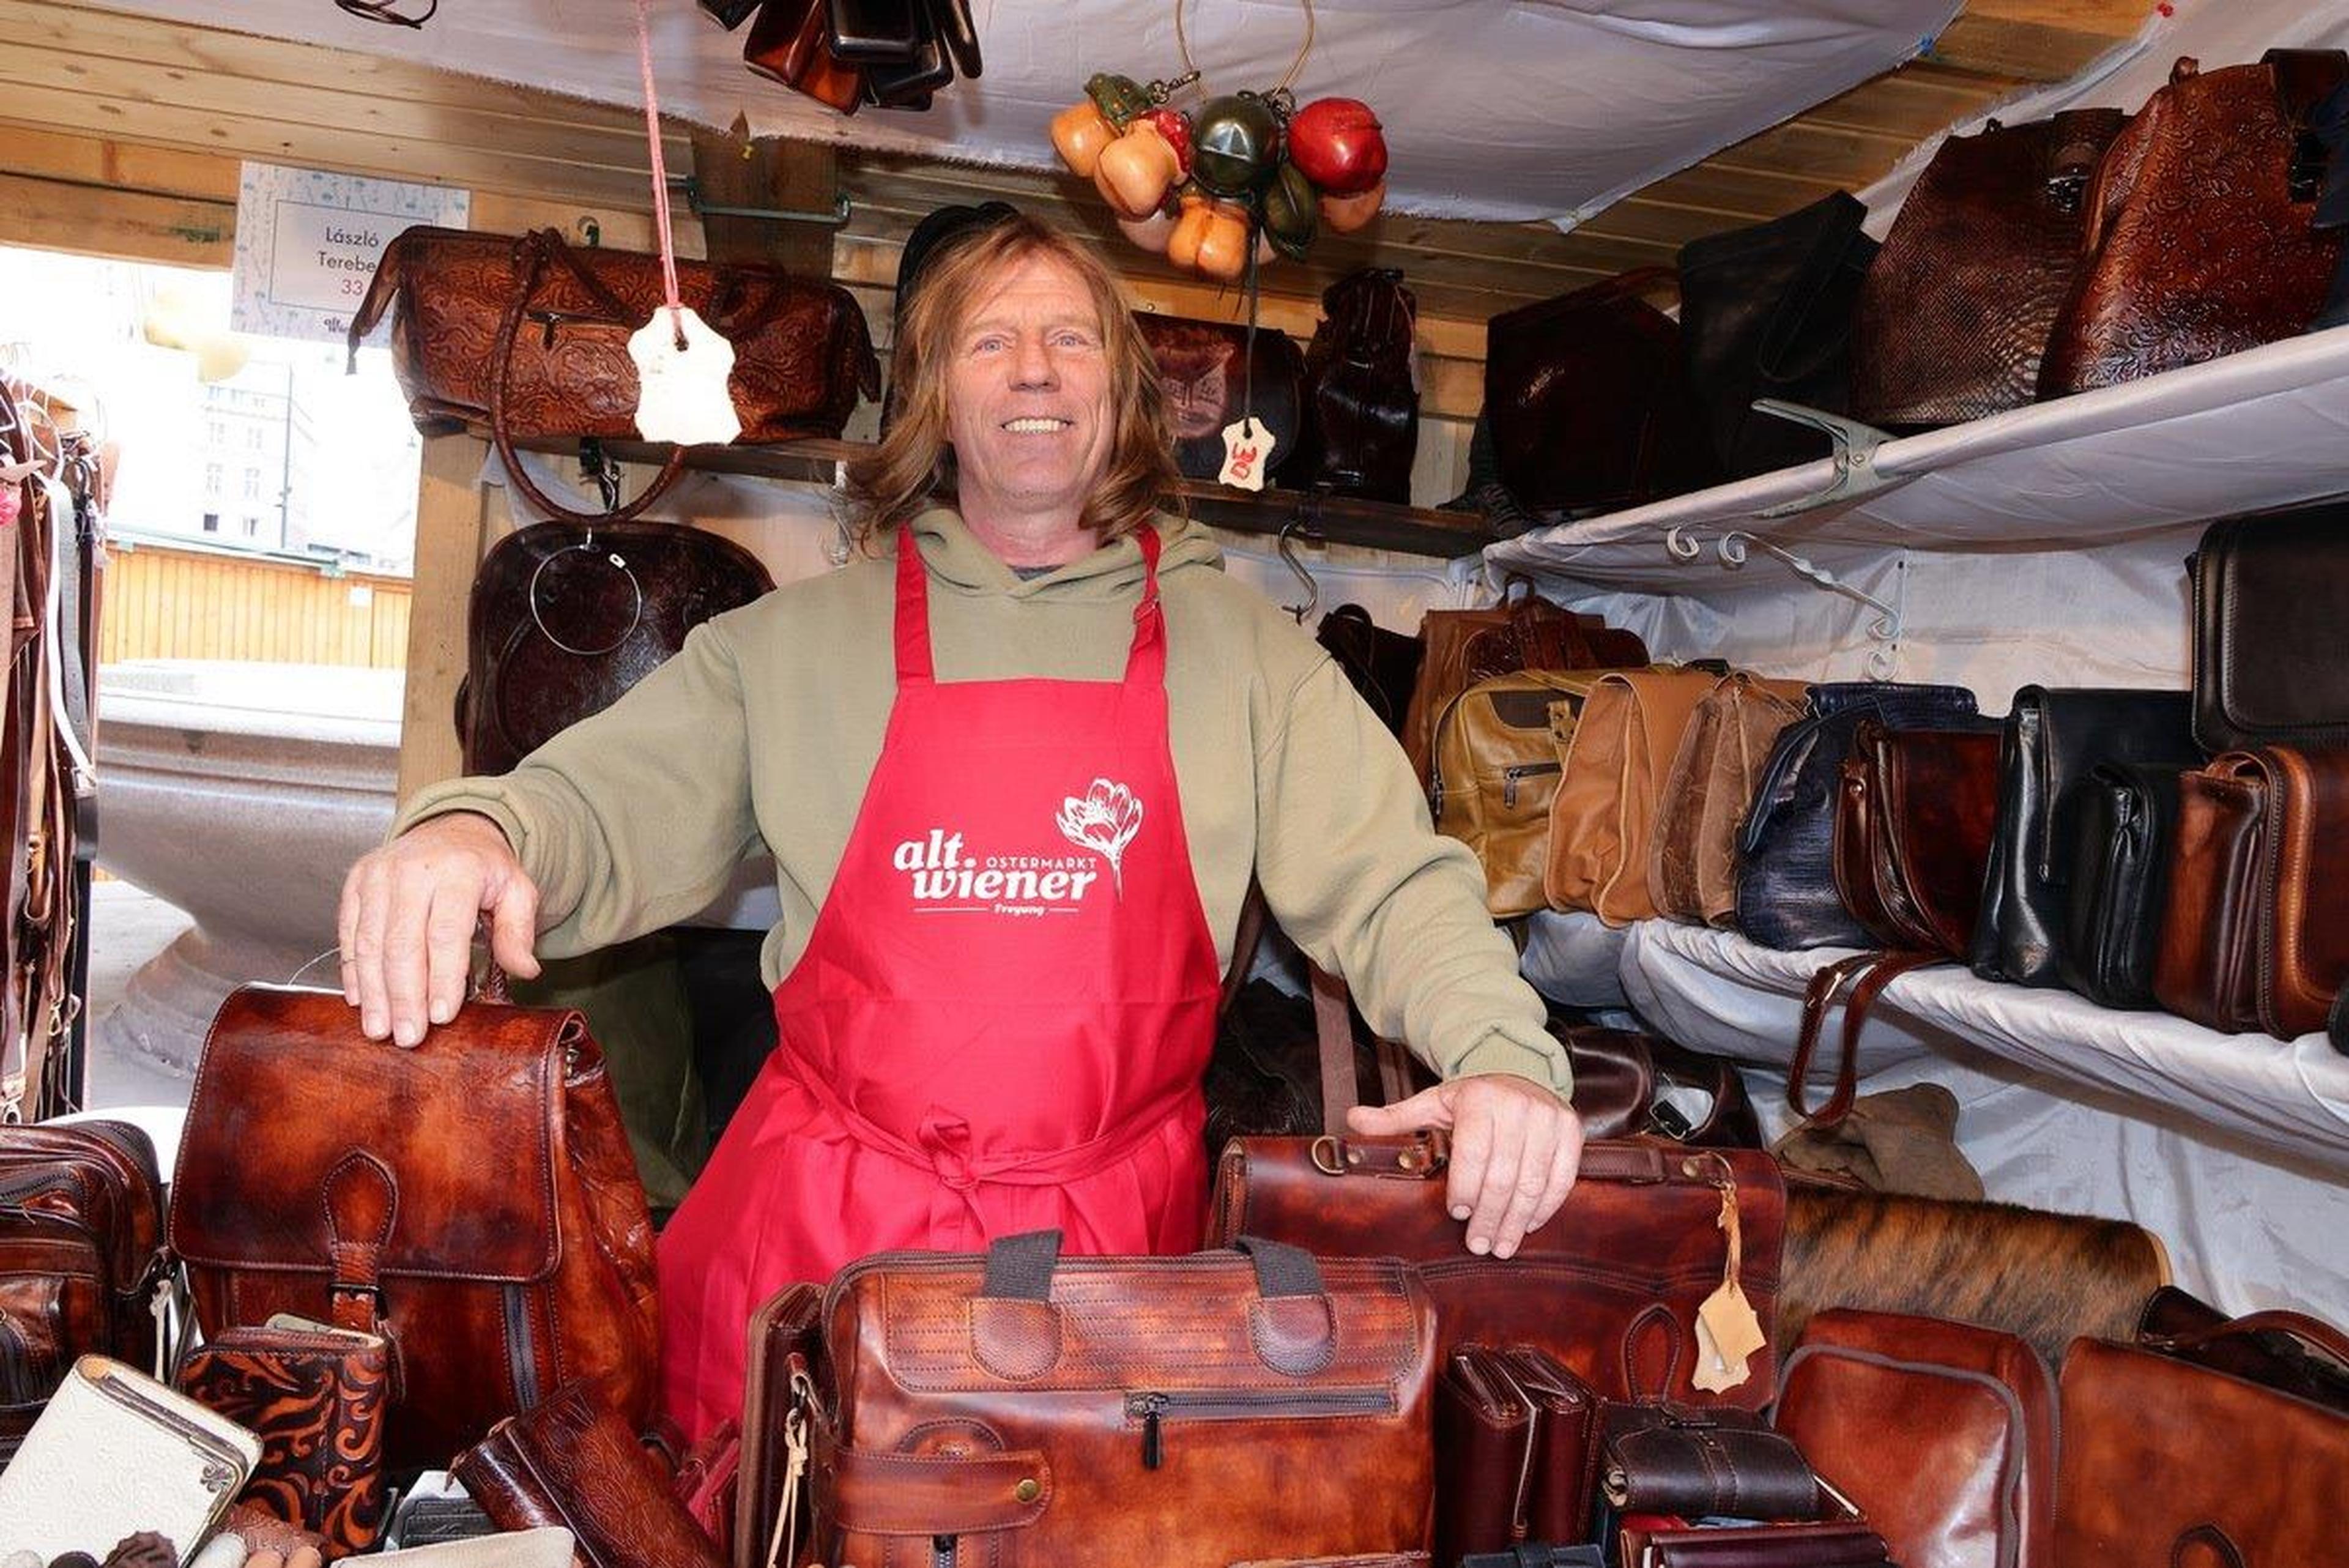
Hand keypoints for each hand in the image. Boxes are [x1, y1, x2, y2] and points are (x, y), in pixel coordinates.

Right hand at [336, 812, 541, 1046]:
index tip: (443, 1017)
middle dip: (405, 996)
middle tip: (409, 1035)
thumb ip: (519, 931)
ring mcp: (377, 875)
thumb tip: (526, 970)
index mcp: (457, 870)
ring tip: (381, 1030)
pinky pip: (350, 933)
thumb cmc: (485, 868)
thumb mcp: (517, 890)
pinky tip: (362, 1001)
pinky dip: (354, 971)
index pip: (446, 933)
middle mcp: (411, 870)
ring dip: (375, 992)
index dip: (443, 978)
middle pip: (403, 943)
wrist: (451, 829)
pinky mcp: (355, 883)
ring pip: (370, 942)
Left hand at [1345, 1074, 1583, 1259]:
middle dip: (1490, 1216)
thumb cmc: (1471, 1097)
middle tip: (1479, 1245)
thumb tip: (1352, 1120)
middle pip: (1503, 1174)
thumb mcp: (1432, 1102)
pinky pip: (1562, 1178)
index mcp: (1478, 1098)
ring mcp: (1548, 1119)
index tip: (1456, 1214)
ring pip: (1533, 1181)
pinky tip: (1529, 1224)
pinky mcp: (1572, 1131)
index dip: (1464, 1188)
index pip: (1472, 1152)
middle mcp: (1517, 1106)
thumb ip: (1395, 1117)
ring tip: (1503, 1245)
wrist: (1519, 1070)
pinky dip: (1546, 1207)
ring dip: (1517, 1220)